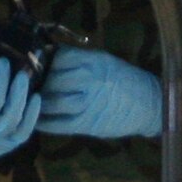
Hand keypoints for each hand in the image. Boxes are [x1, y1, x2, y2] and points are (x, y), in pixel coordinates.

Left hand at [38, 46, 162, 139]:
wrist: (150, 104)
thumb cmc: (124, 80)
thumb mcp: (104, 61)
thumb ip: (78, 60)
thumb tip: (47, 57)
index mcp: (93, 61)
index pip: (58, 57)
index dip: (44, 61)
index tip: (37, 64)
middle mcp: (89, 80)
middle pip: (52, 79)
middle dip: (39, 83)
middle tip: (31, 85)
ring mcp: (88, 103)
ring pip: (52, 102)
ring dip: (39, 103)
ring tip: (33, 101)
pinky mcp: (88, 123)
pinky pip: (59, 124)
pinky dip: (44, 123)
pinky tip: (36, 120)